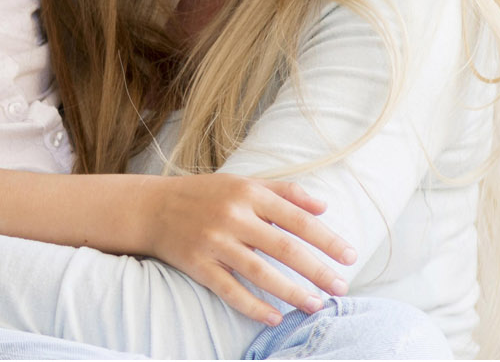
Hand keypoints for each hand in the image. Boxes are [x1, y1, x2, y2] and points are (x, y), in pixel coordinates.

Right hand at [141, 174, 357, 325]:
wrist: (149, 208)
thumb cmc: (202, 195)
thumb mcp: (241, 182)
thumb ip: (283, 192)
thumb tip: (324, 208)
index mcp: (246, 193)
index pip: (296, 218)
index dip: (326, 238)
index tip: (350, 256)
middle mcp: (231, 216)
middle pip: (284, 247)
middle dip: (317, 270)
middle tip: (341, 287)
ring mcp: (212, 242)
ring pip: (260, 272)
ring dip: (292, 291)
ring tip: (316, 305)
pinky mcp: (196, 264)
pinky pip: (229, 289)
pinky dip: (252, 306)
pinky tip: (274, 317)